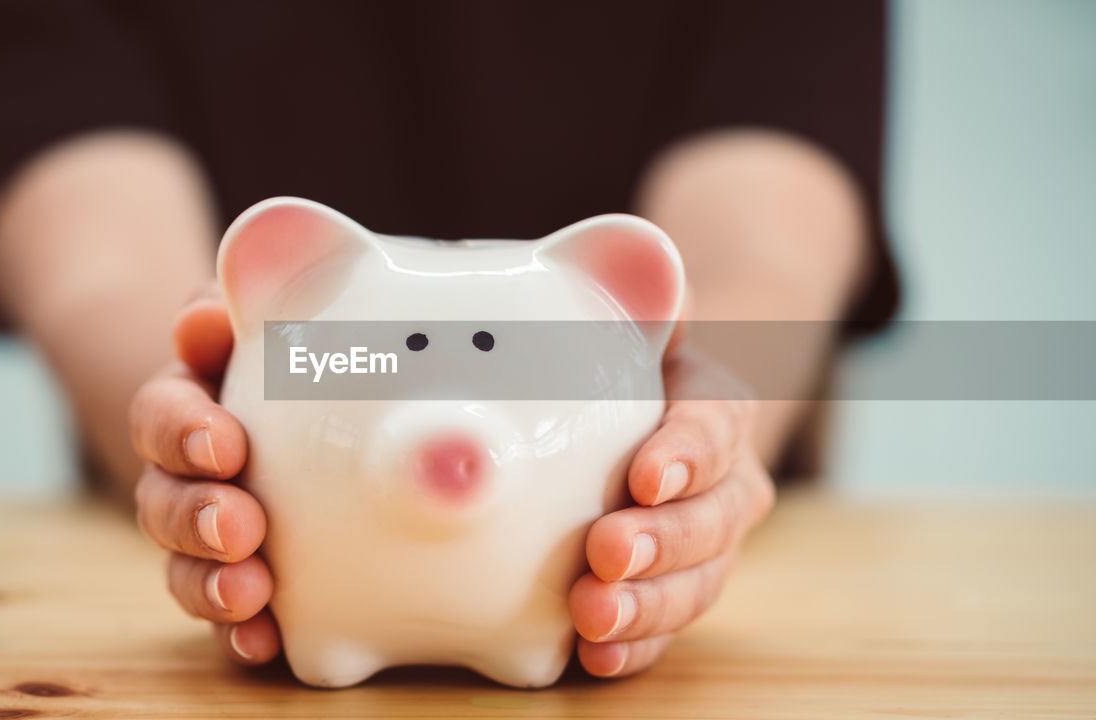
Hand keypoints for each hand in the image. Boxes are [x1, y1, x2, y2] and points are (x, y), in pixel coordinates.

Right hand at [129, 287, 280, 663]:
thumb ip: (228, 312)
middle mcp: (185, 477)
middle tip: (238, 525)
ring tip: (250, 592)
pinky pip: (230, 619)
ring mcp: (209, 537)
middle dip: (195, 516)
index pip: (162, 415)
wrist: (294, 412)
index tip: (222, 443)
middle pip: (164, 501)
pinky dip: (240, 635)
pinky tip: (265, 644)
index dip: (182, 432)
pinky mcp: (242, 582)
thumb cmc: (278, 356)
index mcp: (188, 407)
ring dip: (210, 584)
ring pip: (186, 567)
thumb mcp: (254, 321)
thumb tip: (204, 318)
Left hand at [568, 302, 775, 676]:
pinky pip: (661, 626)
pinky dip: (634, 647)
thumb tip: (632, 257)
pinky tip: (594, 658)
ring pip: (693, 584)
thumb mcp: (637, 320)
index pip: (715, 427)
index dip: (688, 453)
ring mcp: (698, 546)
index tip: (646, 474)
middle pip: (711, 521)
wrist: (646, 418)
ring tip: (594, 617)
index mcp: (713, 410)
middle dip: (663, 542)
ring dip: (646, 606)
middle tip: (607, 552)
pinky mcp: (664, 590)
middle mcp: (721, 484)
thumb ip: (637, 297)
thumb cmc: (625, 364)